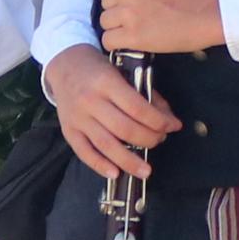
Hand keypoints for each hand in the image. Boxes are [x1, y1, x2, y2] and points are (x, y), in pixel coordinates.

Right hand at [46, 42, 180, 179]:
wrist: (64, 65)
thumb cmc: (98, 69)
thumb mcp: (123, 71)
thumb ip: (145, 93)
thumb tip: (167, 118)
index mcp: (106, 82)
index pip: (137, 108)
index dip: (159, 121)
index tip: (174, 126)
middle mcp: (90, 101)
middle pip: (124, 129)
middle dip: (148, 139)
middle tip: (160, 140)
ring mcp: (78, 118)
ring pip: (106, 145)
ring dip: (129, 161)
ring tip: (146, 170)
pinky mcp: (68, 131)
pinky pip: (84, 153)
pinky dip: (100, 166)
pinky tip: (116, 173)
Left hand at [95, 0, 224, 56]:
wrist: (206, 15)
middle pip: (104, 1)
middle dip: (117, 7)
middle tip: (137, 13)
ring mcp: (128, 13)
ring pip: (104, 21)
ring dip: (117, 26)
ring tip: (136, 27)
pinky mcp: (133, 36)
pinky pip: (108, 40)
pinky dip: (117, 42)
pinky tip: (131, 40)